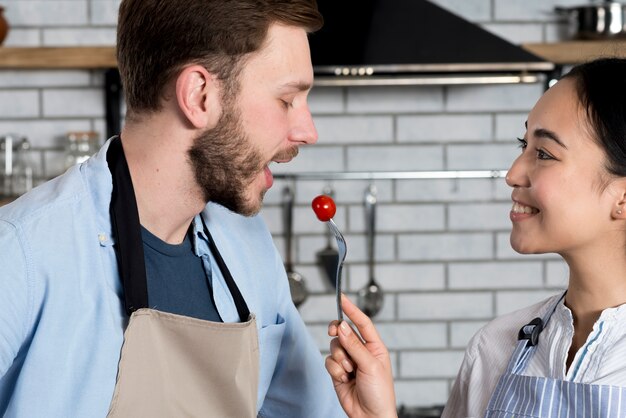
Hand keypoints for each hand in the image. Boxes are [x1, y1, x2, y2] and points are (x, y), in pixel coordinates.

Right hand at [325, 294, 396, 417]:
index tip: (341, 297)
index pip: (362, 322)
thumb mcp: (370, 366)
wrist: (370, 416)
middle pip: (343, 332)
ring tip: (349, 371)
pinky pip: (329, 361)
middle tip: (334, 331)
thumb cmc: (379, 393)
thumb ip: (355, 345)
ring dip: (339, 358)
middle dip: (338, 333)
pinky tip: (343, 379)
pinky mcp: (338, 372)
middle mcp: (361, 351)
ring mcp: (349, 361)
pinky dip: (334, 370)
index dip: (352, 309)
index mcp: (375, 347)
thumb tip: (342, 326)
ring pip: (334, 346)